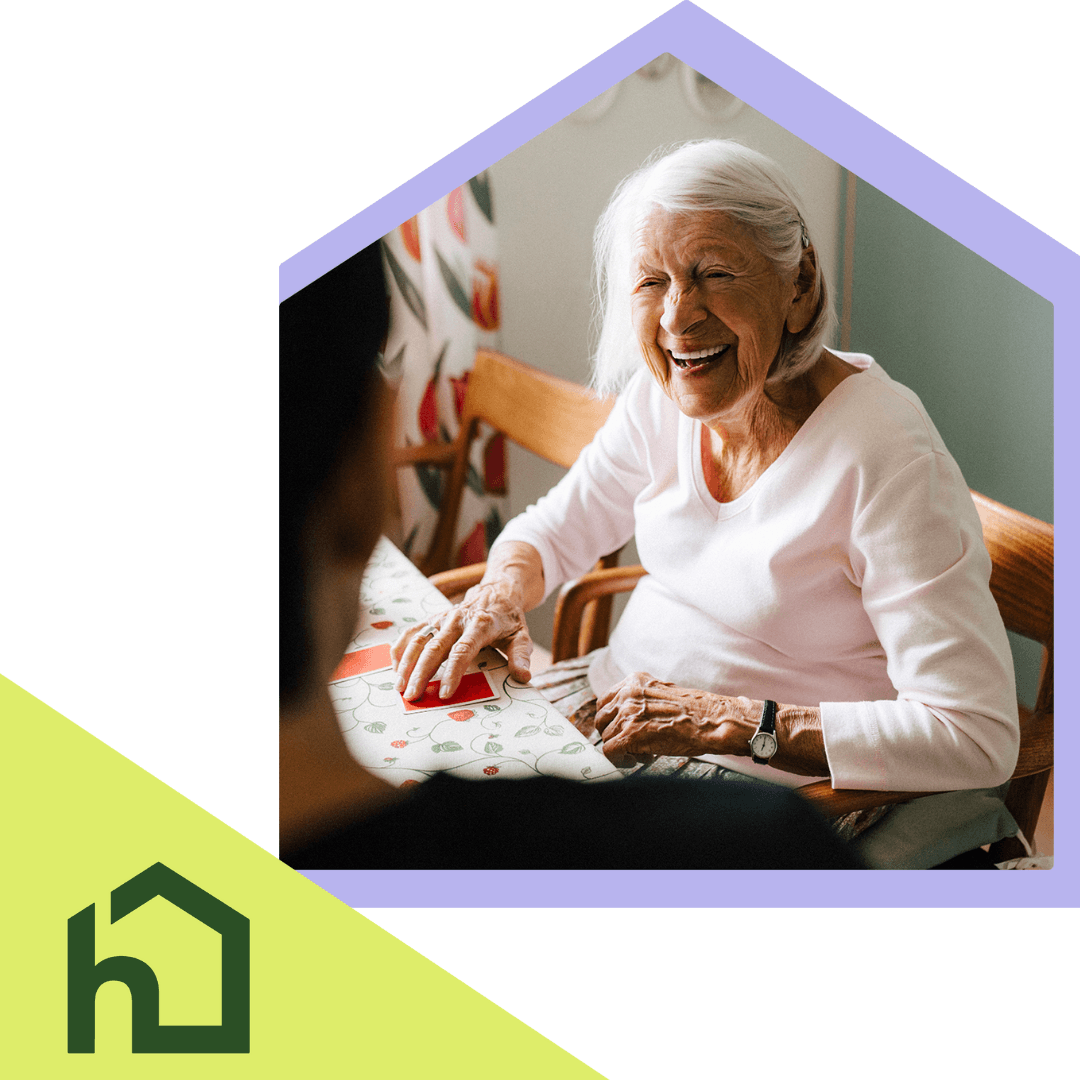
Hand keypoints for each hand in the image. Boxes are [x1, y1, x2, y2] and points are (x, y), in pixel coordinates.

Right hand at [391, 580, 533, 700]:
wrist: (496, 591)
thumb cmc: (508, 619)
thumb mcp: (521, 636)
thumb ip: (521, 656)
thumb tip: (523, 677)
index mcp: (480, 624)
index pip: (463, 651)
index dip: (453, 672)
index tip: (444, 693)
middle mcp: (457, 619)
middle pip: (435, 647)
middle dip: (421, 673)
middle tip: (412, 696)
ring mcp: (442, 618)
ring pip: (419, 639)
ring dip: (406, 663)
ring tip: (399, 687)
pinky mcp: (433, 618)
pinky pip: (412, 632)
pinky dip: (401, 648)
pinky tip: (395, 667)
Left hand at [594, 673, 755, 766]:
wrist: (713, 721)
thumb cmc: (695, 712)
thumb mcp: (662, 695)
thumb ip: (641, 701)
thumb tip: (624, 719)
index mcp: (634, 681)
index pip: (605, 701)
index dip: (612, 720)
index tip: (622, 730)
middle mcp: (627, 694)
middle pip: (601, 720)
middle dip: (614, 735)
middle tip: (634, 744)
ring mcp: (628, 714)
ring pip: (606, 737)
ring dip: (622, 749)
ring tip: (645, 751)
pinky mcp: (631, 734)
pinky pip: (610, 752)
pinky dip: (621, 760)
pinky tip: (642, 758)